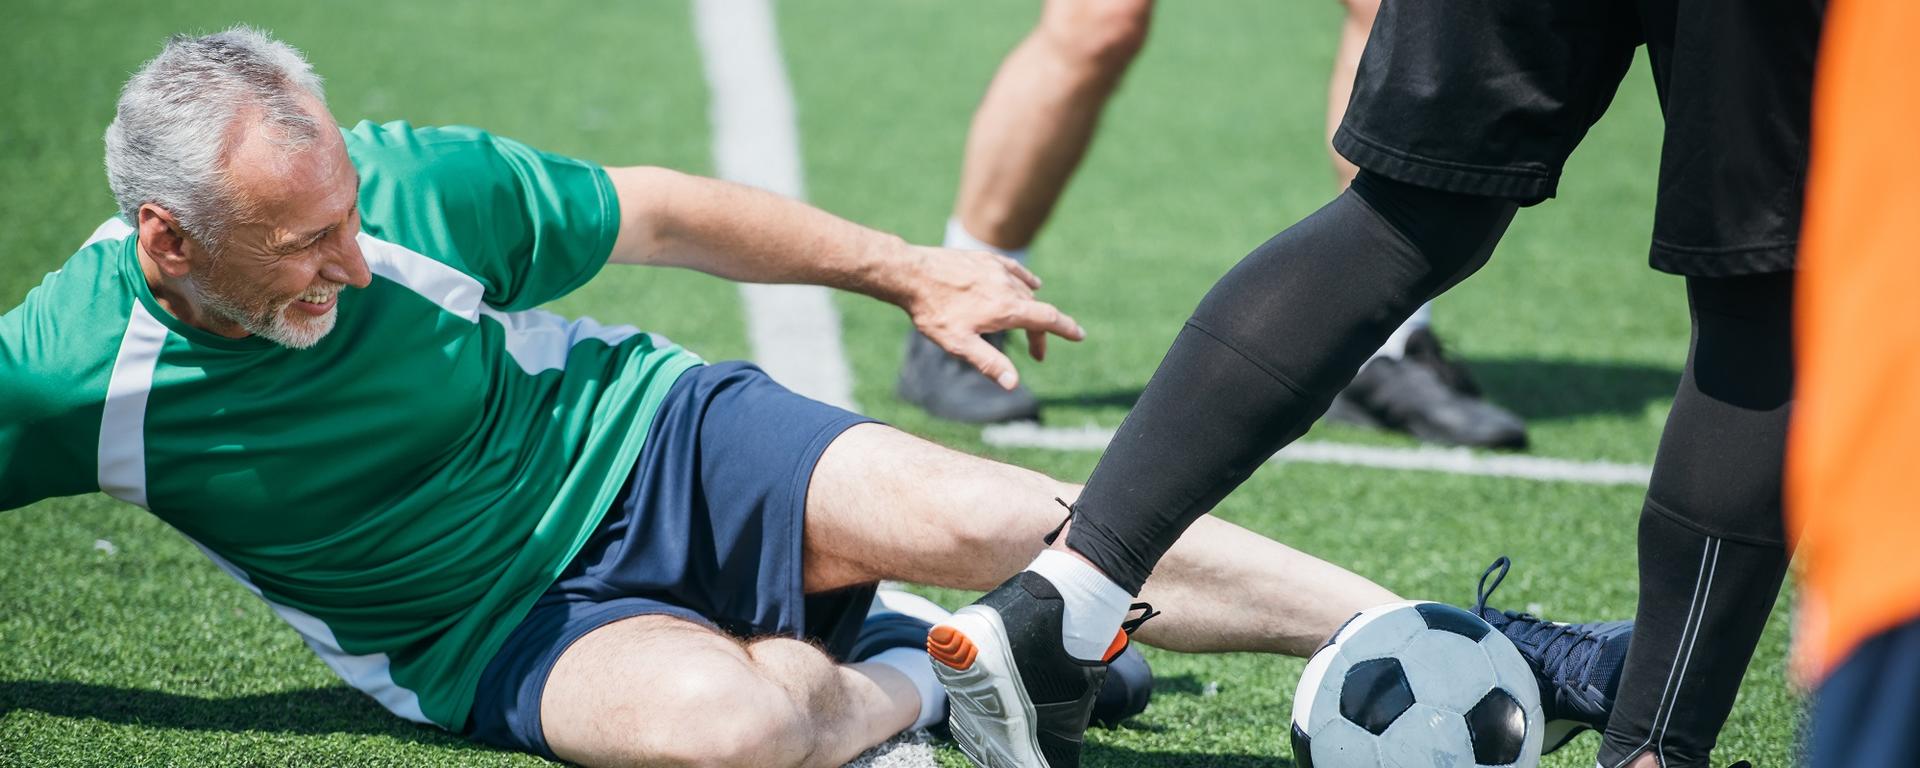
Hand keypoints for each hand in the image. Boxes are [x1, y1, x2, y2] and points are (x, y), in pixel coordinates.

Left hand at [902, 246, 1084, 389]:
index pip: (1047, 319)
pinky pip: (1014, 271)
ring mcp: (996, 270)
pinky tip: (1031, 284)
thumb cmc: (933, 312)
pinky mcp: (985, 260)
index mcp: (1005, 309)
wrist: (911, 275)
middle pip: (1036, 310)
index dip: (1066, 329)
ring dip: (1030, 310)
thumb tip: (1013, 384)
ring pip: (1024, 291)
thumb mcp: (959, 344)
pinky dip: (1026, 281)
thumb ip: (989, 363)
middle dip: (1040, 332)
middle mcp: (1007, 287)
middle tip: (1035, 354)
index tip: (1080, 335)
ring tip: (1026, 326)